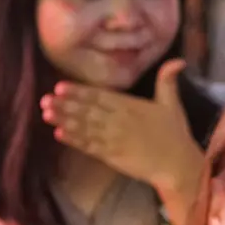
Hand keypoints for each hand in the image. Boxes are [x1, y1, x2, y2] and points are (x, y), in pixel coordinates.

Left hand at [41, 60, 202, 218]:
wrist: (176, 165)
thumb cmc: (174, 133)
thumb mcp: (172, 103)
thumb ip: (168, 80)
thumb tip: (178, 59)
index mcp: (129, 106)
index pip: (99, 96)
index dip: (79, 92)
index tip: (60, 86)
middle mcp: (117, 121)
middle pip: (86, 111)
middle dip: (65, 105)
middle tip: (45, 100)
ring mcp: (112, 140)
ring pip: (84, 128)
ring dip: (64, 120)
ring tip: (46, 114)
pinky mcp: (111, 156)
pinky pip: (88, 147)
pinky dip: (74, 141)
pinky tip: (58, 134)